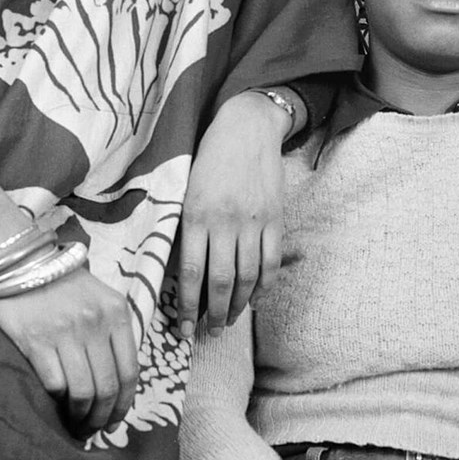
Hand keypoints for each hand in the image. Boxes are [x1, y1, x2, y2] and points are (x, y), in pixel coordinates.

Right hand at [0, 265, 137, 436]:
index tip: (115, 423)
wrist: (23, 261)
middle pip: (107, 387)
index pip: (130, 372)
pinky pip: (54, 384)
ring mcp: (65, 331)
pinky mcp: (35, 340)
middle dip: (102, 418)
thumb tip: (119, 386)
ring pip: (83, 391)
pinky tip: (55, 404)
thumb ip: (114, 334)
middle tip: (93, 431)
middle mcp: (94, 322)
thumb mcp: (102, 299)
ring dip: (80, 417)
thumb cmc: (65, 285)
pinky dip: (57, 401)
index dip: (124, 405)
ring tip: (75, 424)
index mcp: (116, 312)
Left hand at [177, 90, 288, 336]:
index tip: (183, 328)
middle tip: (208, 332)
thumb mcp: (187, 188)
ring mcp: (253, 222)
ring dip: (237, 305)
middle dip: (214, 314)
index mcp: (196, 214)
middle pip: (220, 282)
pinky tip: (254, 299)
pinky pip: (270, 262)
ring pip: (247, 277)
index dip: (188, 307)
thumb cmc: (209, 157)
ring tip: (228, 321)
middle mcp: (225, 222)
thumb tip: (184, 271)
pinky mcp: (275, 219)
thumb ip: (186, 226)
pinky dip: (263, 286)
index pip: (192, 273)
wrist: (246, 127)